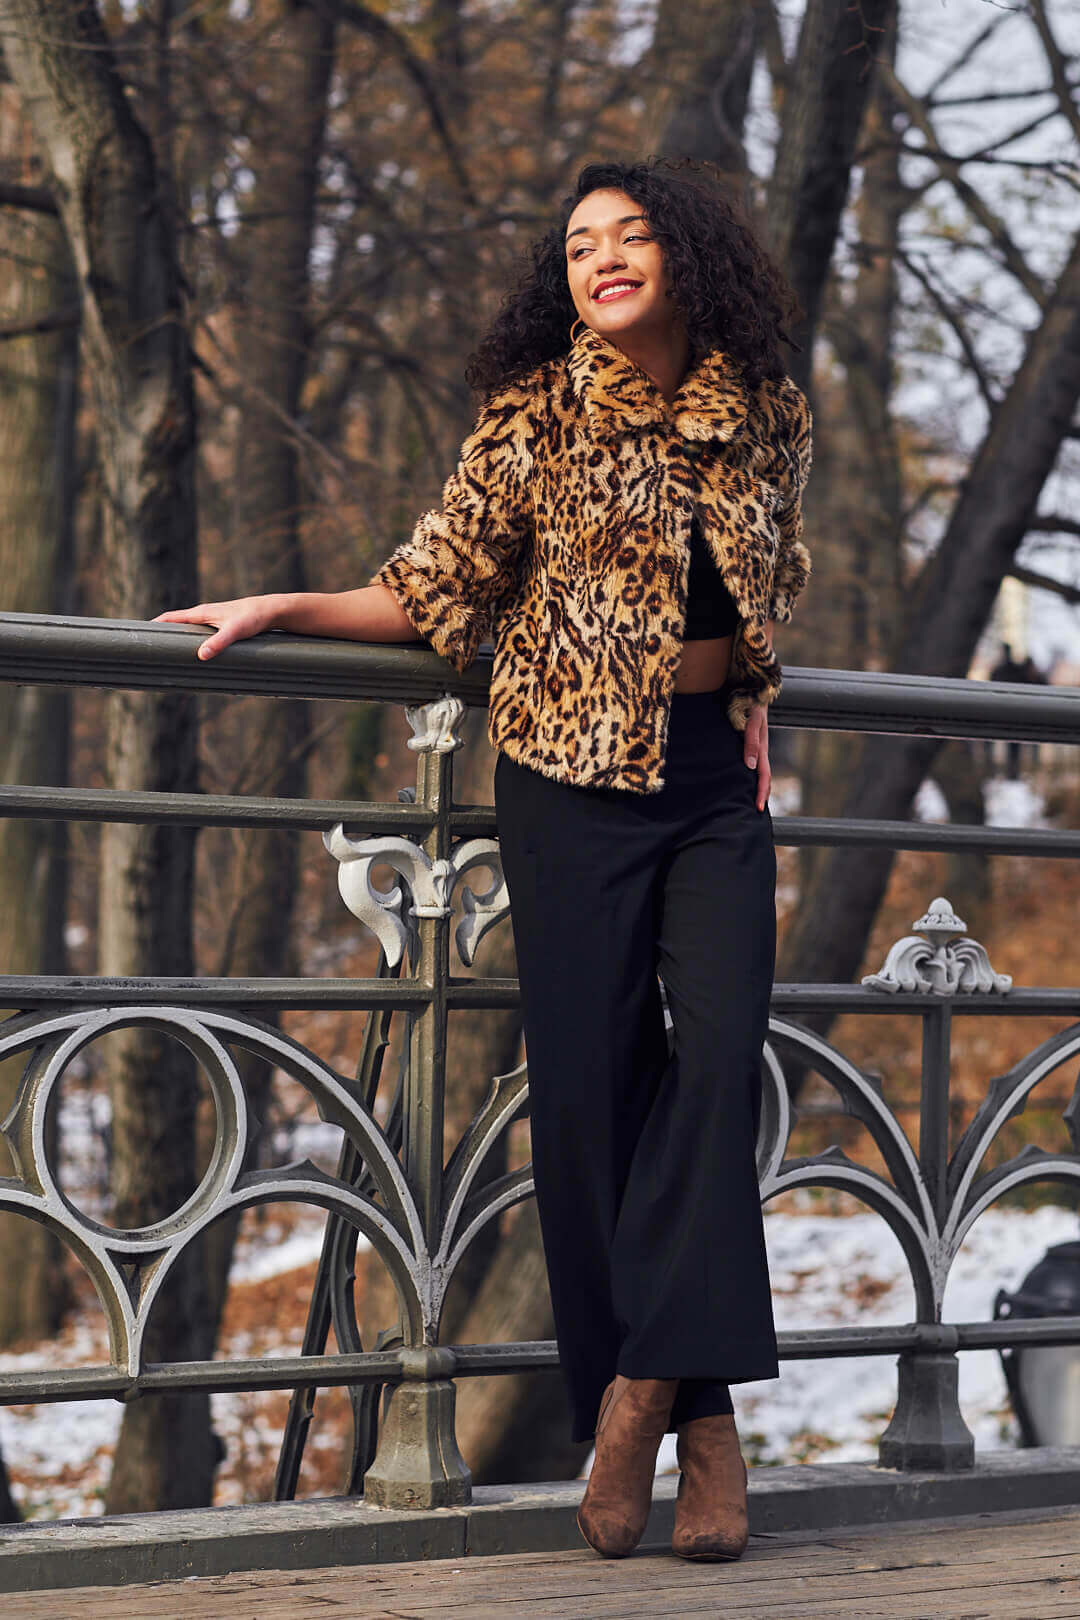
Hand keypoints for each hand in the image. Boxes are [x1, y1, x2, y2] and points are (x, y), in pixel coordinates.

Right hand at [152, 594, 282, 659]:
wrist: (270, 611)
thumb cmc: (252, 619)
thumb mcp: (235, 632)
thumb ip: (218, 643)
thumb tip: (201, 655)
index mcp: (200, 613)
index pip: (169, 618)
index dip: (154, 626)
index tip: (139, 636)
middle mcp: (202, 615)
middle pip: (174, 624)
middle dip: (160, 634)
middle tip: (146, 648)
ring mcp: (210, 619)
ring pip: (185, 629)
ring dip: (174, 638)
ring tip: (163, 653)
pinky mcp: (219, 625)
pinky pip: (197, 633)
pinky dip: (188, 640)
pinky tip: (190, 651)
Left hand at [744, 701, 770, 811]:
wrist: (752, 686)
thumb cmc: (751, 702)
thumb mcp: (752, 721)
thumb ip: (751, 741)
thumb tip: (750, 766)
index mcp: (762, 746)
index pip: (764, 776)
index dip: (761, 792)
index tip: (757, 809)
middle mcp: (761, 748)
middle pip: (763, 776)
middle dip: (761, 793)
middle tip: (756, 811)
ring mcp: (756, 744)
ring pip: (759, 769)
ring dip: (757, 785)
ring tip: (751, 799)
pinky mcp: (750, 739)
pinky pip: (751, 760)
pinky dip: (749, 772)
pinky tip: (743, 776)